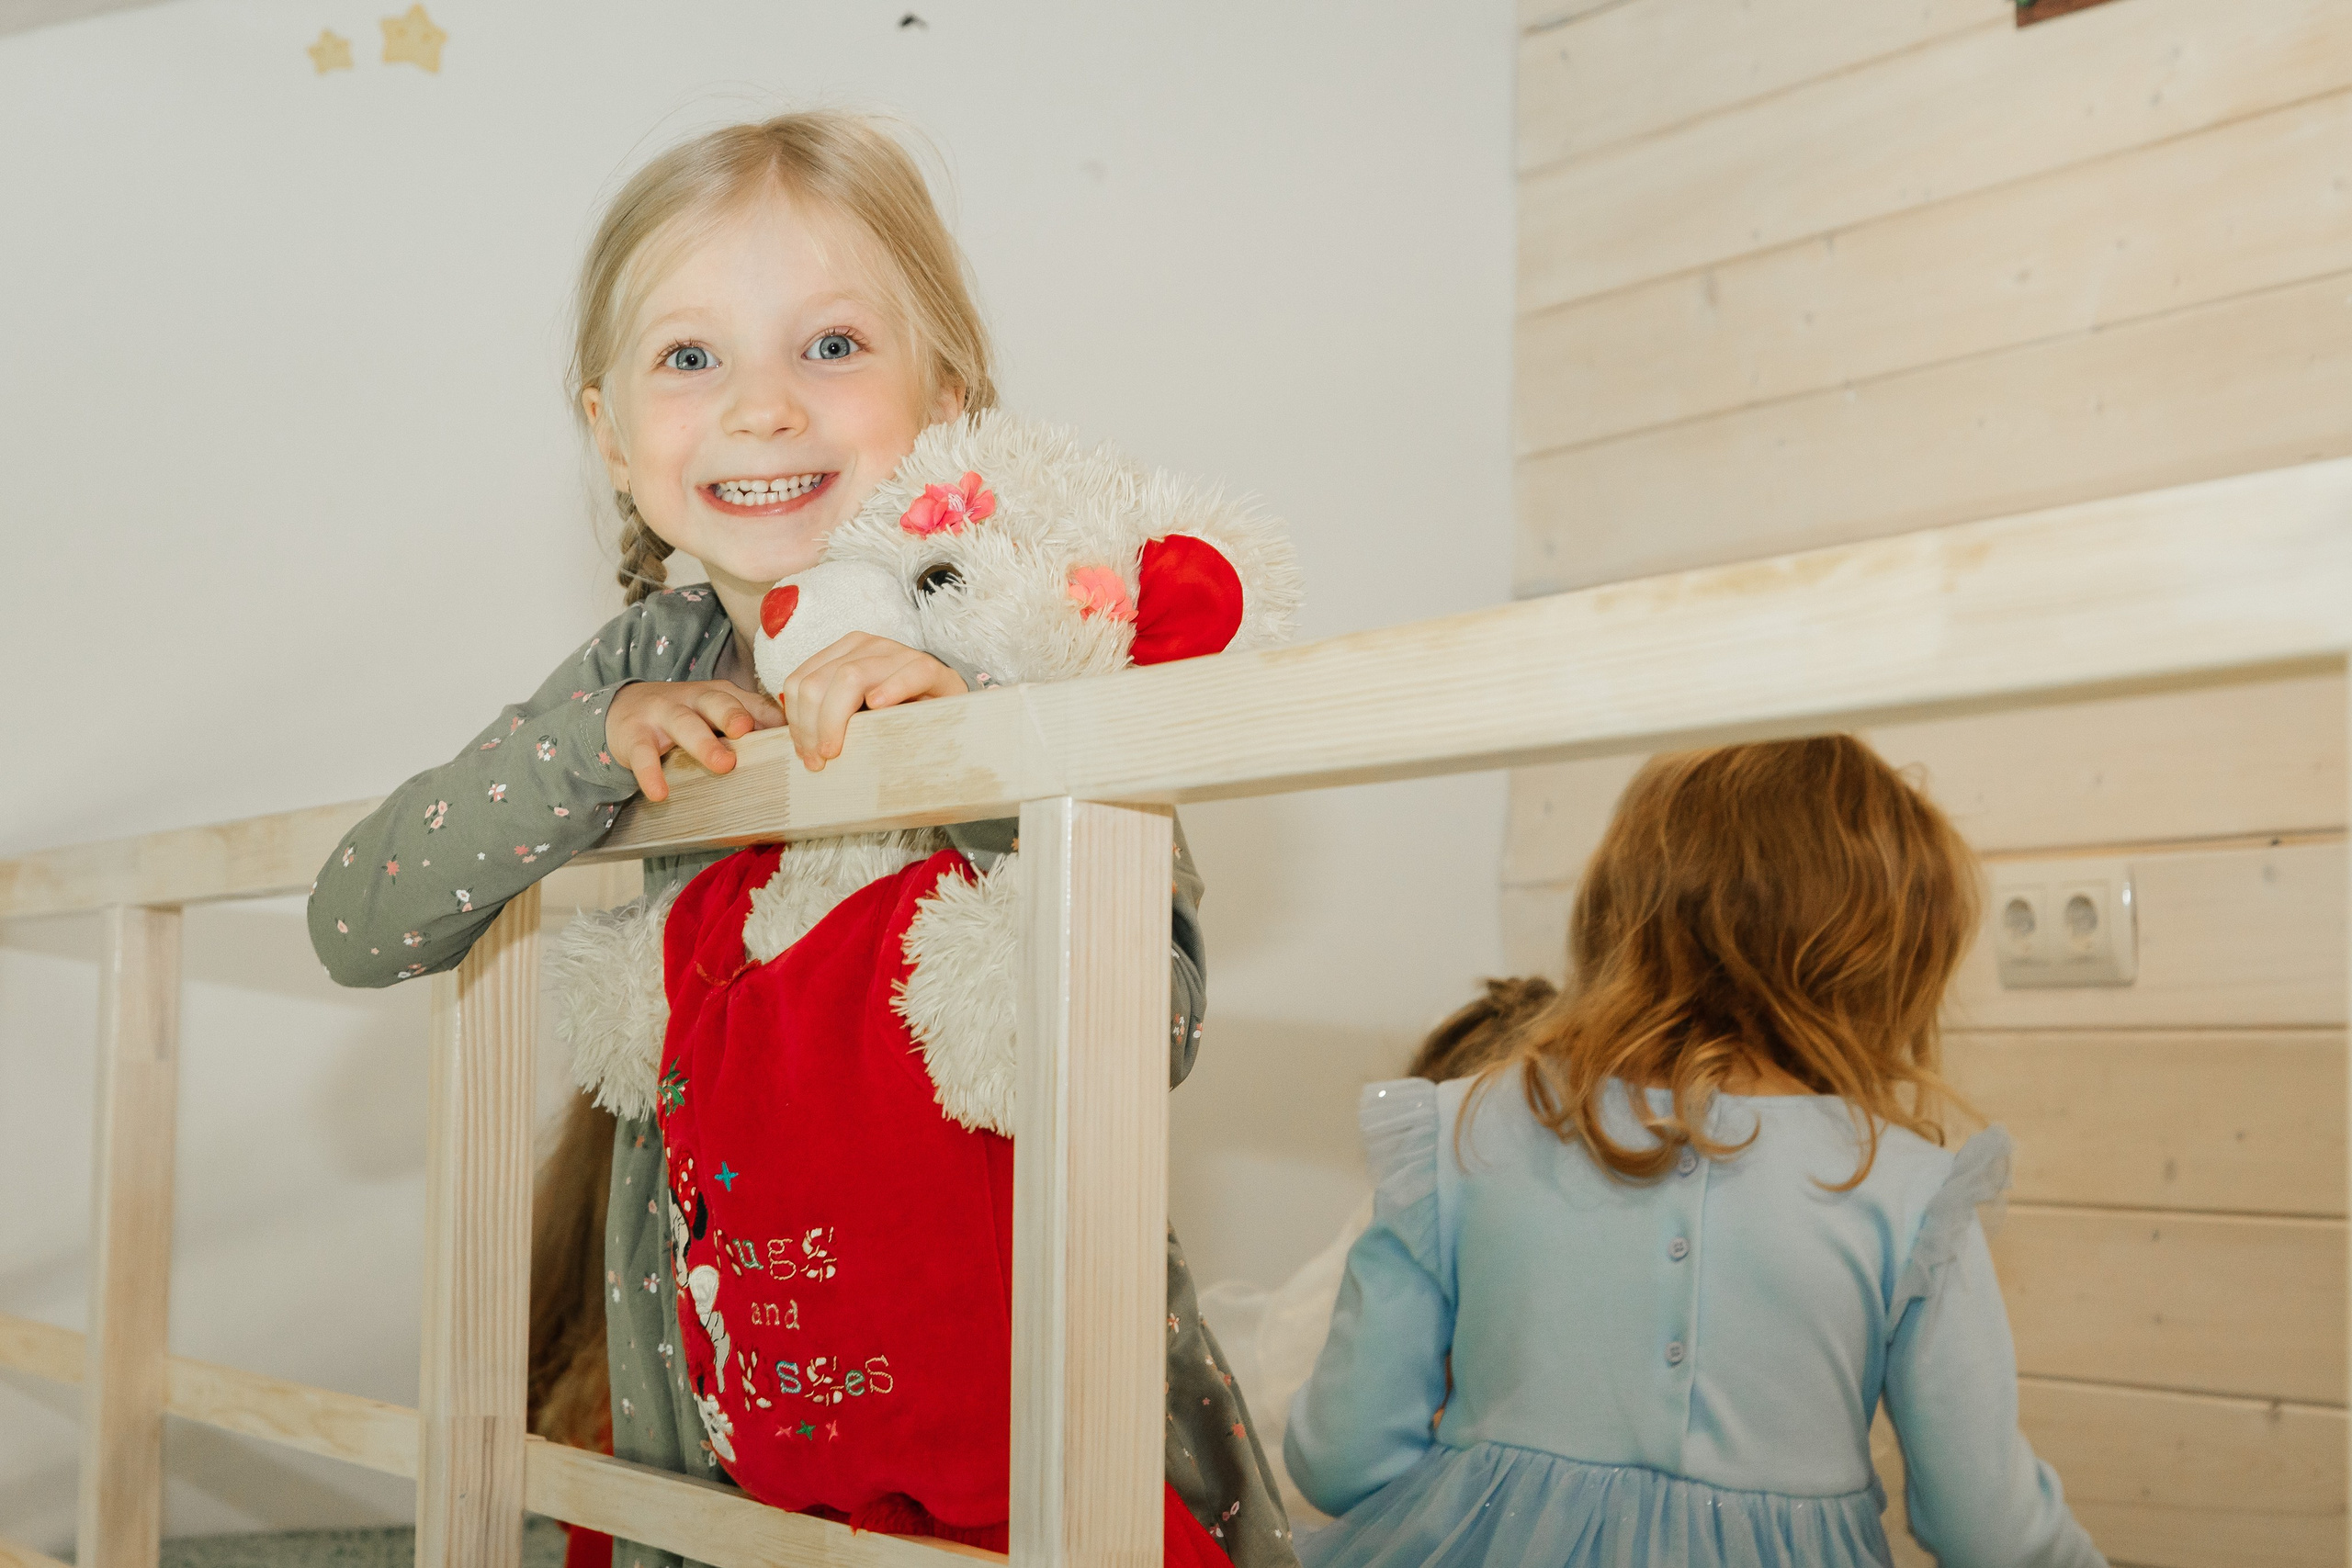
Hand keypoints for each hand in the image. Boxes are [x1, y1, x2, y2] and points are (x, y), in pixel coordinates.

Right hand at [606, 680, 783, 801]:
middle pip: (717, 702)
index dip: (770, 717)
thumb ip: (753, 722)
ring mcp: (663, 715)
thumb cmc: (684, 714)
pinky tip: (660, 792)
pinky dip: (650, 773)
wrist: (625, 707)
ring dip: (704, 743)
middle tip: (748, 732)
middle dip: (733, 715)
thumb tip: (797, 742)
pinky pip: (643, 754)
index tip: (793, 735)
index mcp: (720, 695)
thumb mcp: (717, 712)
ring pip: (684, 724)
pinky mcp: (634, 736)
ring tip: (722, 765)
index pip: (749, 702)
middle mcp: (694, 700)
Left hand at [779, 633, 968, 769]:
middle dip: (810, 726)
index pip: (799, 681)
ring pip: (849, 677)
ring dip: (835, 719)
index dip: (795, 720)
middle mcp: (866, 646)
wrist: (951, 713)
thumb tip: (799, 748)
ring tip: (837, 750)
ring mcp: (897, 653)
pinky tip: (879, 708)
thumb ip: (830, 720)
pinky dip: (890, 689)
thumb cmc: (899, 719)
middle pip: (817, 683)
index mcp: (842, 654)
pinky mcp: (930, 667)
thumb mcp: (858, 717)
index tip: (805, 754)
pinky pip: (907, 673)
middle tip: (819, 761)